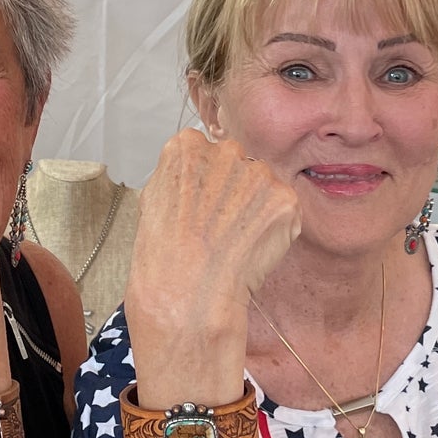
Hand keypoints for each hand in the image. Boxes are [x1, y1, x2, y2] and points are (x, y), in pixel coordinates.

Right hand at [124, 130, 299, 402]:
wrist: (187, 291)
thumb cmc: (164, 255)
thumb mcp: (153, 200)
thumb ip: (181, 177)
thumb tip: (200, 178)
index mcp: (186, 146)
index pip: (206, 151)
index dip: (207, 182)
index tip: (203, 205)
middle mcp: (224, 150)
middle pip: (238, 163)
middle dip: (235, 189)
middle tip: (223, 226)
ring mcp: (257, 172)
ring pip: (263, 184)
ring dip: (257, 207)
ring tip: (236, 240)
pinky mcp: (283, 198)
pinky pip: (283, 208)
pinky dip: (275, 227)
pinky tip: (252, 247)